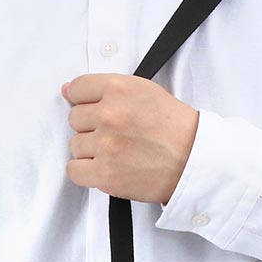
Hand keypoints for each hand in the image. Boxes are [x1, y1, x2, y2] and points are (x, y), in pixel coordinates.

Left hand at [62, 73, 198, 203]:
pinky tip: (105, 167)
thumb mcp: (145, 92)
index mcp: (119, 89)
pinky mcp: (105, 173)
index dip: (85, 100)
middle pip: (74, 118)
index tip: (97, 110)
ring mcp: (106, 145)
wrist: (195, 161)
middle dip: (91, 126)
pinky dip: (86, 172)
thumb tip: (67, 90)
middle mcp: (110, 114)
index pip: (77, 88)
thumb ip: (107, 89)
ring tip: (117, 152)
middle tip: (117, 134)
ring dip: (91, 150)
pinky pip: (74, 170)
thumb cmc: (174, 127)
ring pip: (74, 145)